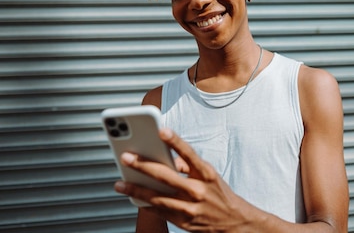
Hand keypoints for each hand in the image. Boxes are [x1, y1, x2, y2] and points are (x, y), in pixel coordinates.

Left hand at [114, 128, 255, 231]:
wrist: (234, 222)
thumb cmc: (219, 194)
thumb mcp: (209, 175)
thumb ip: (188, 166)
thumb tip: (166, 160)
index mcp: (206, 174)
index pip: (189, 154)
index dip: (175, 141)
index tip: (161, 130)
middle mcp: (198, 190)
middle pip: (166, 176)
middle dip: (143, 166)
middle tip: (126, 157)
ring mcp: (190, 208)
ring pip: (157, 197)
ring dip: (136, 190)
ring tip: (120, 184)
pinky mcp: (184, 222)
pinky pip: (160, 211)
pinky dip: (145, 204)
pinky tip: (133, 198)